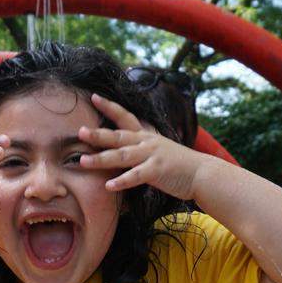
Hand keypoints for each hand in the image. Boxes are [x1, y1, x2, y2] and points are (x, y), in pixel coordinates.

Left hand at [78, 94, 205, 199]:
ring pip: (122, 156)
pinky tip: (108, 185)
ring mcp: (151, 156)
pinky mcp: (156, 171)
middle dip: (98, 134)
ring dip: (101, 158)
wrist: (202, 173)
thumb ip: (140, 148)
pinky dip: (122, 181)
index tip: (94, 97)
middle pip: (118, 136)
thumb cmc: (178, 164)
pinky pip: (136, 176)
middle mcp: (146, 142)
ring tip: (82, 161)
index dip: (109, 107)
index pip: (125, 117)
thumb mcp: (157, 150)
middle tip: (79, 131)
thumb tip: (123, 148)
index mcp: (145, 136)